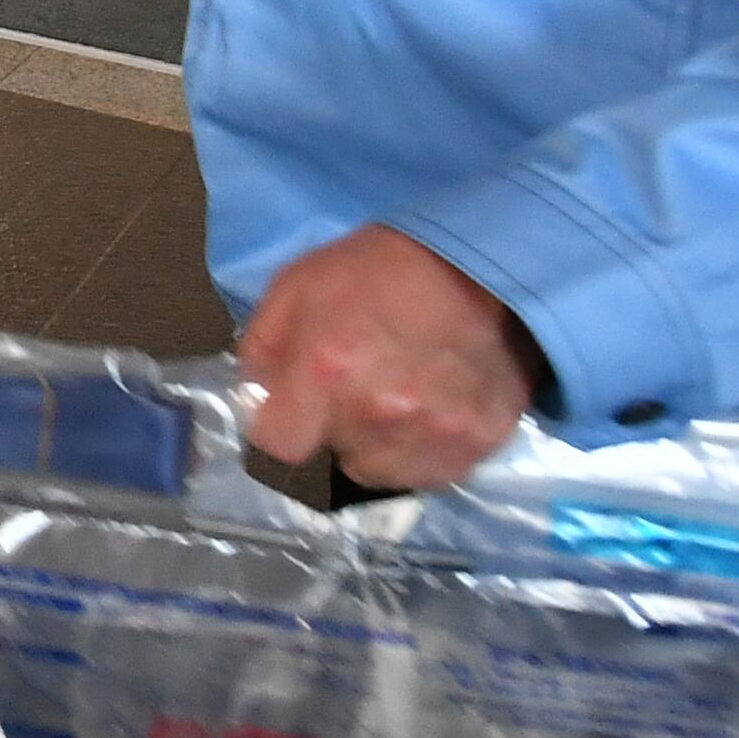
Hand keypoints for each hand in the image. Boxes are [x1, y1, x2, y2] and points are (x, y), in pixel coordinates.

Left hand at [237, 226, 543, 493]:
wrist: (481, 263)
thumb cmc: (378, 269)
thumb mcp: (294, 286)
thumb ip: (261, 351)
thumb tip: (257, 401)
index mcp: (325, 369)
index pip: (279, 446)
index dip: (281, 428)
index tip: (293, 410)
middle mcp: (380, 412)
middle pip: (332, 457)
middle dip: (333, 427)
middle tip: (355, 385)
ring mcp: (435, 431)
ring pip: (379, 470)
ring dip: (377, 445)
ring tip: (394, 397)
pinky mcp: (480, 441)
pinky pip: (428, 474)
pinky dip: (420, 451)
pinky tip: (427, 410)